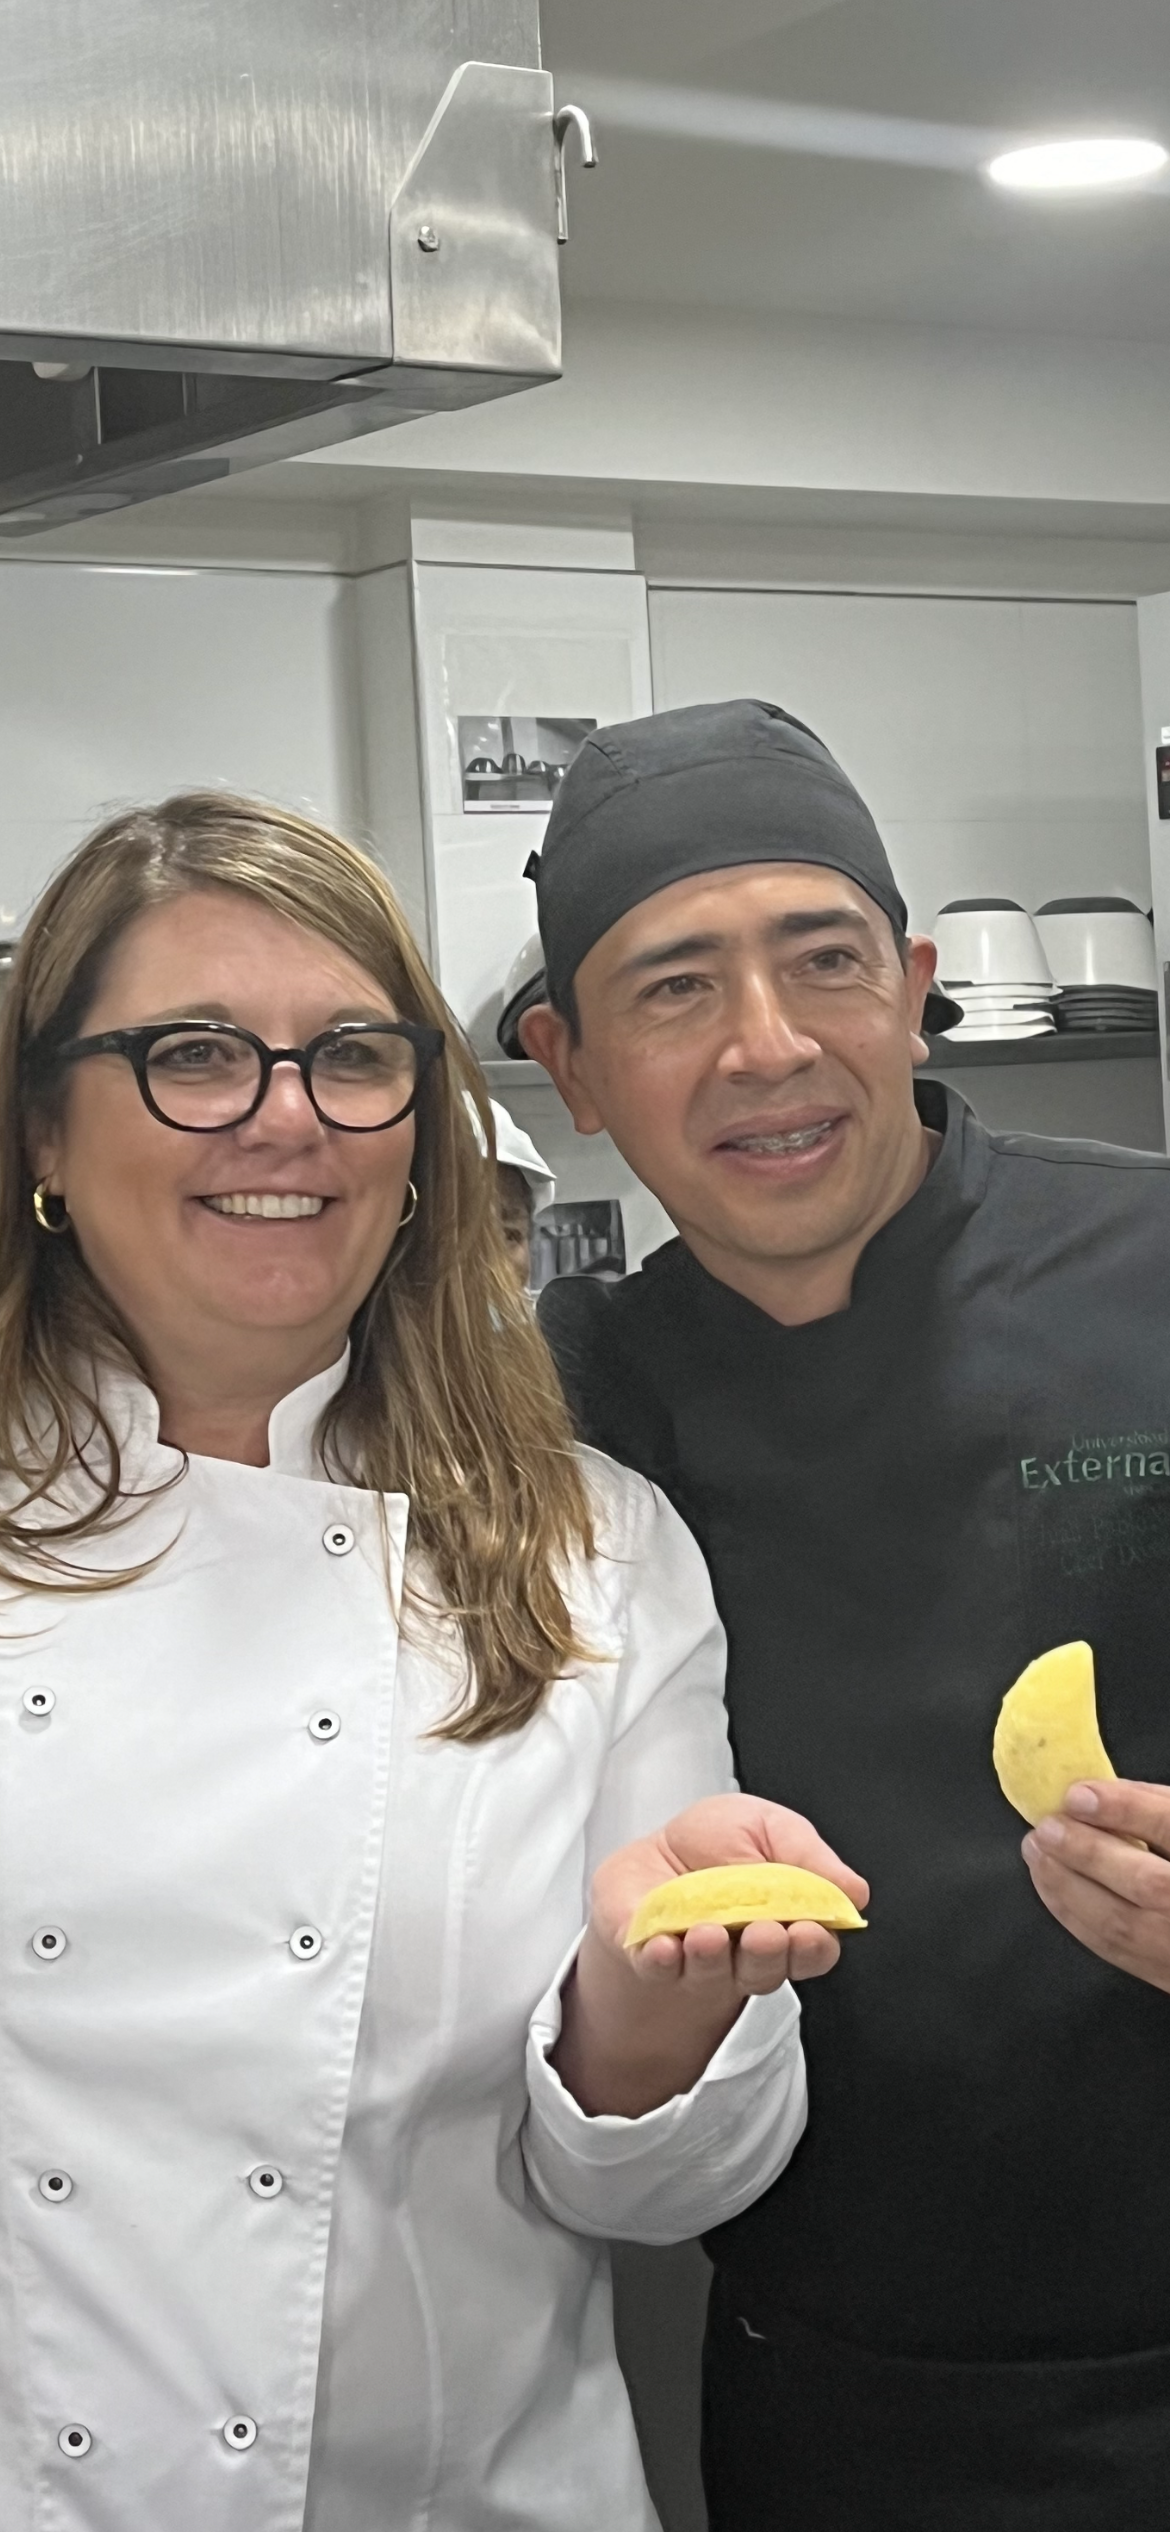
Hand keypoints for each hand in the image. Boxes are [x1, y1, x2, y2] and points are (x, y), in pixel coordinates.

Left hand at [553, 1794, 867, 2116]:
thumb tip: (853, 1890)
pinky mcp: (650, 1960)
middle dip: (767, 1954)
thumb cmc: (712, 1843)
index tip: (808, 1931)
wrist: (649, 1860)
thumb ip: (808, 1855)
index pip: (813, 1950)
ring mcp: (697, 1963)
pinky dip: (661, 1959)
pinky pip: (657, 1969)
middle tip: (763, 1933)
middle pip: (767, 1969)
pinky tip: (664, 1946)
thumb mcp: (765, 1825)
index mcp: (784, 1921)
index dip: (813, 1947)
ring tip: (708, 1933)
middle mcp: (745, 1952)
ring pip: (714, 1972)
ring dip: (714, 1956)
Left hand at [1022, 1779, 1169, 1991]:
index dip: (1126, 1810)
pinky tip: (1051, 1885)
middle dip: (1088, 1853)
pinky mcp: (1166, 1976)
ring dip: (1068, 1885)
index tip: (1078, 1795)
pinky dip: (1073, 1915)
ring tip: (1037, 1850)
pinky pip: (1113, 1950)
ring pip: (1122, 1925)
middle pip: (1148, 1883)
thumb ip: (1158, 1804)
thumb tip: (1100, 1793)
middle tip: (1046, 1827)